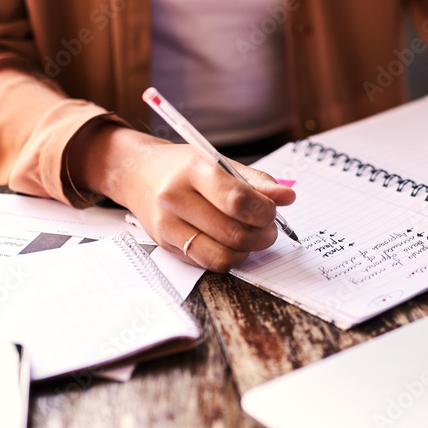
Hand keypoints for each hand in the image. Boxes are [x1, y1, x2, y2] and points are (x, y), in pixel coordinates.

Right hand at [70, 124, 294, 271]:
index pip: (236, 201)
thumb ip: (257, 182)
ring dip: (248, 251)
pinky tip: (232, 243)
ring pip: (222, 256)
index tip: (273, 212)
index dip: (264, 212)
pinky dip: (229, 258)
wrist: (139, 175)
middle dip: (262, 235)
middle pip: (233, 233)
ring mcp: (168, 226)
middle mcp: (175, 198)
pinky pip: (208, 264)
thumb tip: (288, 197)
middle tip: (269, 228)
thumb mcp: (221, 163)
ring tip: (253, 237)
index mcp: (193, 170)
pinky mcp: (166, 246)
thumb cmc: (185, 168)